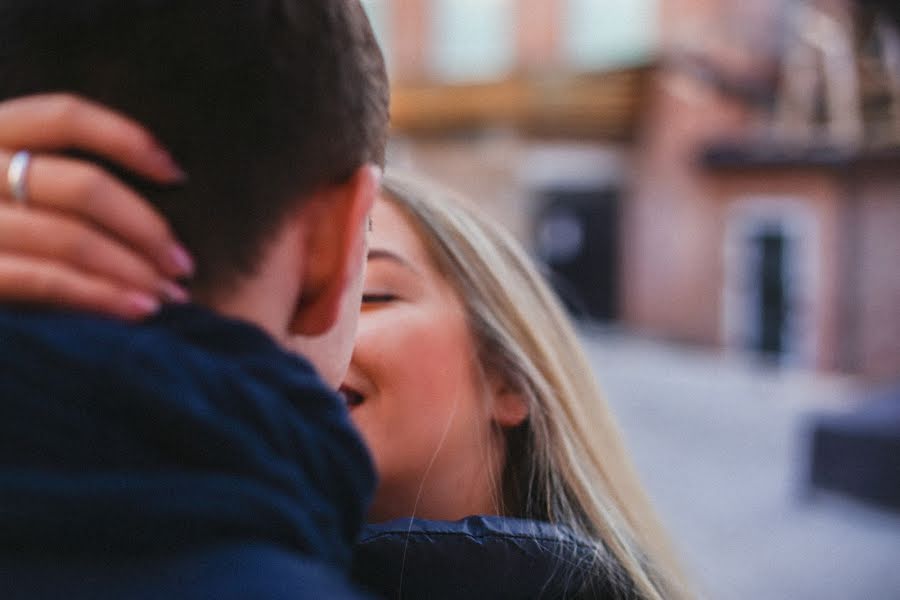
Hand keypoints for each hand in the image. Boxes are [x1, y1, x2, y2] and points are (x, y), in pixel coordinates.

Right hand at [0, 94, 193, 318]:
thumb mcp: (16, 190)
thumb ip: (61, 182)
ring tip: (169, 295)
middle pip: (83, 186)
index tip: (176, 174)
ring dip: (133, 270)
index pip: (64, 116)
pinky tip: (138, 309)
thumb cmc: (5, 241)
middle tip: (183, 264)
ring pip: (71, 237)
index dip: (126, 139)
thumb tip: (162, 186)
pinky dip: (101, 296)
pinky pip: (46, 282)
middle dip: (146, 228)